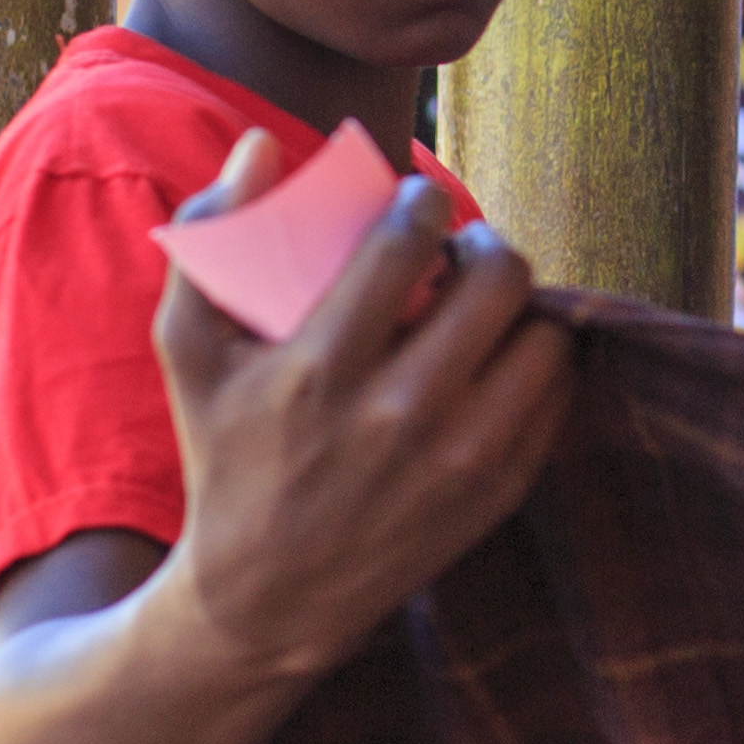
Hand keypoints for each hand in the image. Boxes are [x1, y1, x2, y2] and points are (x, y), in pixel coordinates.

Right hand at [147, 131, 575, 685]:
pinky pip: (556, 394)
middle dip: (485, 243)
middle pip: (498, 277)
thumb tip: (260, 143)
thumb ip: (206, 238)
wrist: (265, 600)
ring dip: (520, 305)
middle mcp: (400, 413)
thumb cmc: (224, 459)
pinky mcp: (498, 493)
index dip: (425, 200)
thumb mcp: (187, 353)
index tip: (419, 202)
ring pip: (544, 334)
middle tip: (463, 249)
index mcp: (320, 368)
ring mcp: (459, 458)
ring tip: (486, 304)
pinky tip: (499, 358)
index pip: (408, 241)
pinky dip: (537, 363)